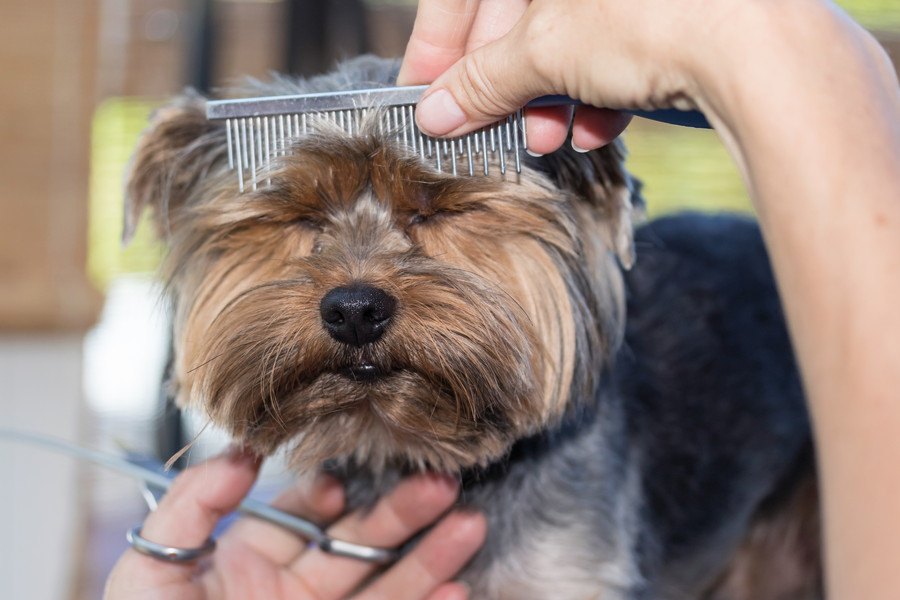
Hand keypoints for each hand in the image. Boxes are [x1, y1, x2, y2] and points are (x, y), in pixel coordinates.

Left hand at [104, 449, 484, 599]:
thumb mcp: (150, 571)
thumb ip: (193, 503)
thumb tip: (244, 451)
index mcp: (250, 560)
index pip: (303, 513)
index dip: (329, 494)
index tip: (344, 484)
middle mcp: (293, 590)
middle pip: (356, 543)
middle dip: (400, 514)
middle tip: (442, 484)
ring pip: (386, 585)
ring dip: (431, 558)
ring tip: (470, 526)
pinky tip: (457, 590)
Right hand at [398, 0, 723, 153]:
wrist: (762, 43)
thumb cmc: (650, 14)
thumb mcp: (545, 49)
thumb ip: (483, 81)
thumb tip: (435, 113)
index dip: (436, 44)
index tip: (424, 95)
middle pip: (517, 13)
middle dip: (498, 80)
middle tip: (479, 129)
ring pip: (568, 34)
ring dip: (548, 94)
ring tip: (546, 138)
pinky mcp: (670, 12)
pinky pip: (617, 45)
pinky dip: (599, 90)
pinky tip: (596, 129)